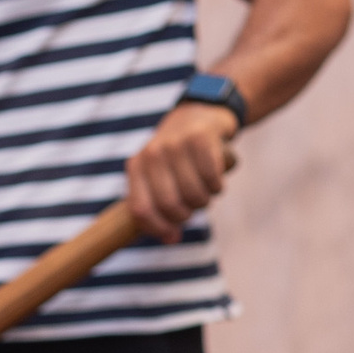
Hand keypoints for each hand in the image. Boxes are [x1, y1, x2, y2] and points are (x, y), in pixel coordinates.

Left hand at [125, 97, 238, 241]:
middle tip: (193, 206)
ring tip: (205, 190)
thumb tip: (171, 239)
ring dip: (205, 200)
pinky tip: (216, 179)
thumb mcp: (158, 176)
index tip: (173, 235)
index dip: (158, 228)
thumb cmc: (178, 157)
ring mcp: (175, 144)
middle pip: (170, 205)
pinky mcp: (200, 138)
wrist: (200, 114)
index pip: (141, 209)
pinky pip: (212, 179)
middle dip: (186, 214)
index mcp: (136, 167)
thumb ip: (158, 207)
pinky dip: (217, 186)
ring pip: (194, 194)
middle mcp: (151, 154)